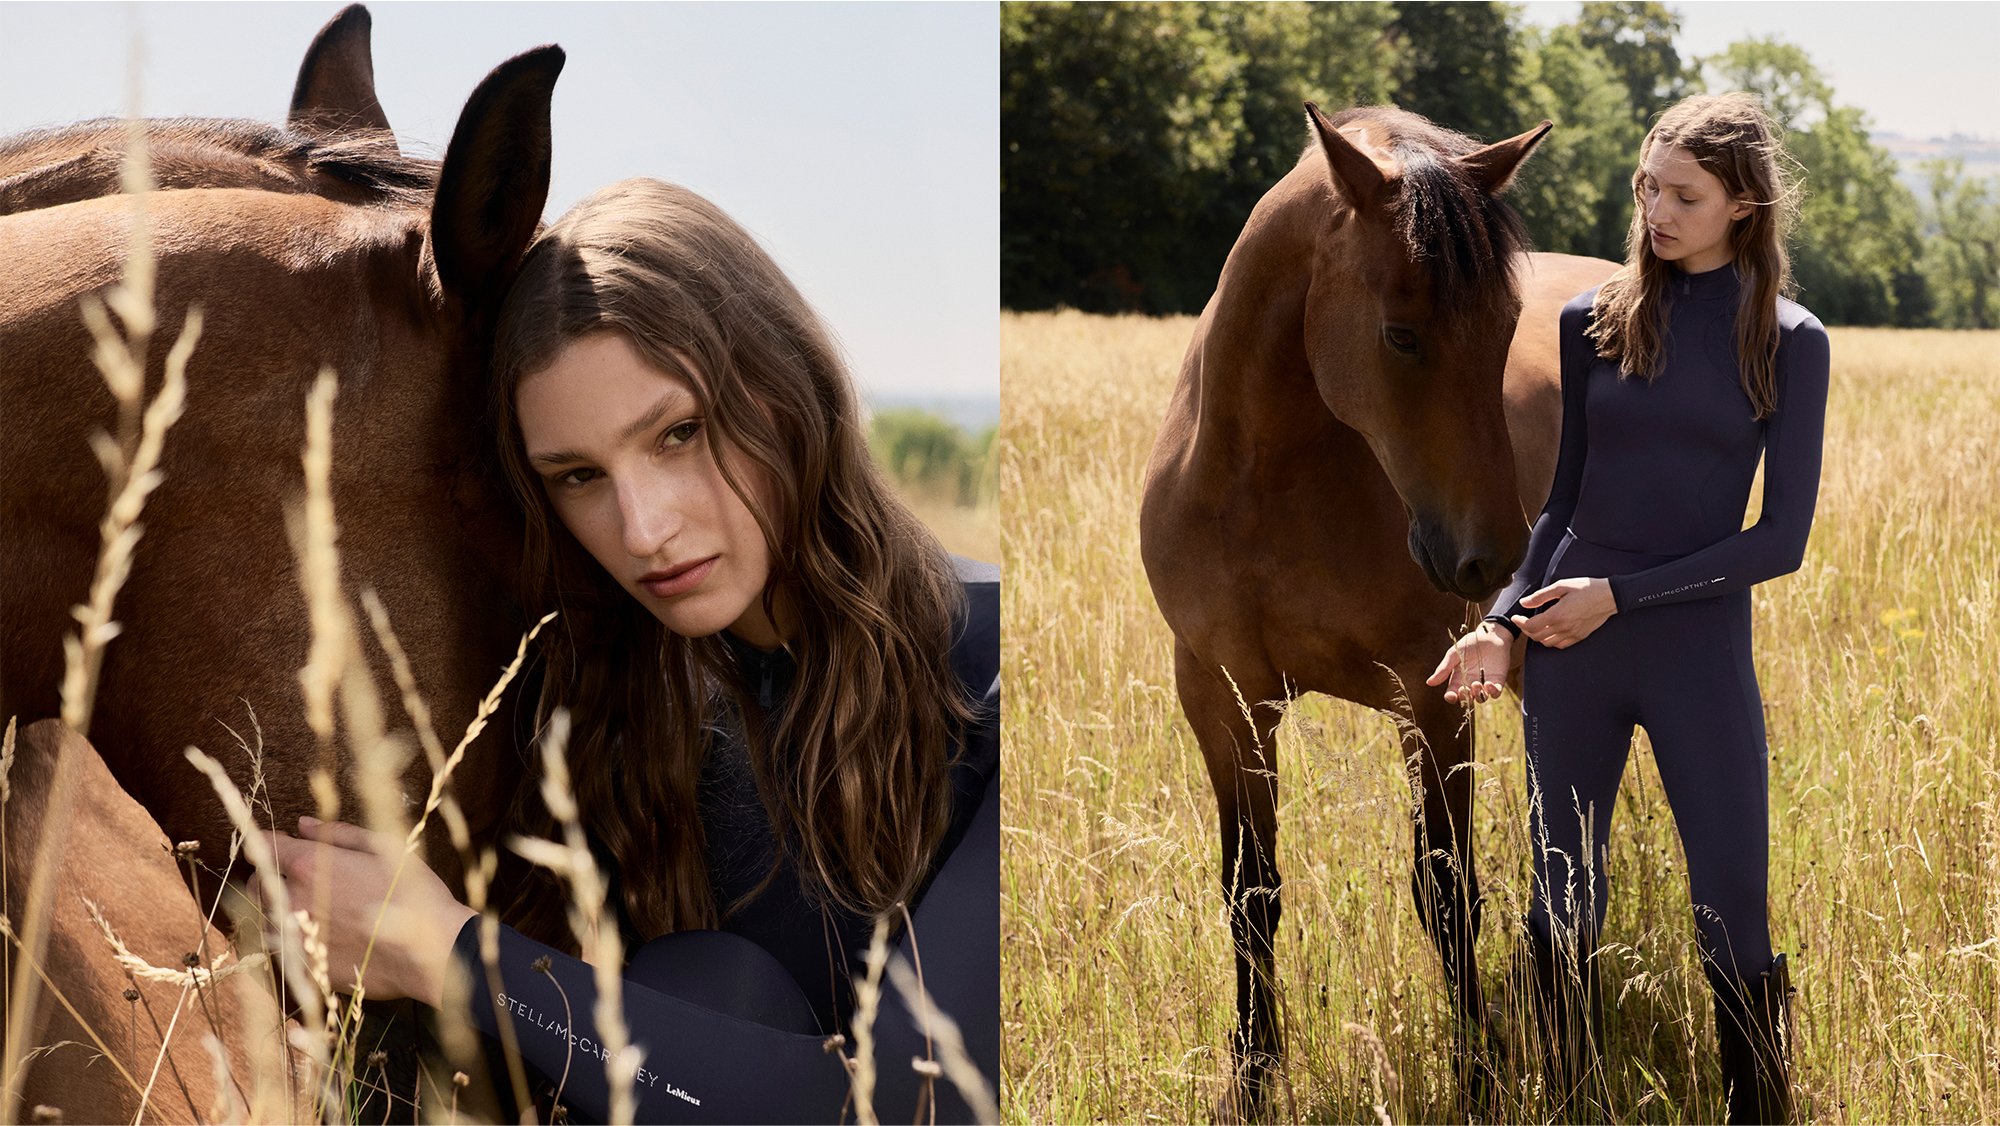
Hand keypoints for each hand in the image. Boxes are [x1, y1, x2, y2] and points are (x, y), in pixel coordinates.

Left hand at [256, 817, 476, 1008]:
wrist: (429, 951)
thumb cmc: (411, 894)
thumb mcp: (385, 848)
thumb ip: (339, 833)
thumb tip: (304, 824)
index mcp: (310, 866)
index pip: (265, 846)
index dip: (274, 842)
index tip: (287, 843)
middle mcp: (293, 901)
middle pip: (258, 884)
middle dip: (272, 875)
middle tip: (301, 876)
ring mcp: (295, 938)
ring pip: (265, 919)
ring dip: (279, 909)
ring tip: (313, 908)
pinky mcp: (303, 967)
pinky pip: (282, 949)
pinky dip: (292, 939)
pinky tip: (321, 935)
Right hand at [1426, 621, 1520, 703]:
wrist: (1491, 635)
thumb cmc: (1470, 644)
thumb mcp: (1454, 654)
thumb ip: (1444, 669)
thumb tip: (1429, 683)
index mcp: (1458, 679)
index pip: (1453, 694)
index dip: (1451, 698)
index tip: (1451, 695)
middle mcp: (1470, 684)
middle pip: (1467, 699)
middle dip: (1465, 697)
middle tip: (1465, 688)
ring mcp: (1484, 684)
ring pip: (1481, 698)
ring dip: (1478, 695)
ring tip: (1476, 683)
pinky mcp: (1498, 681)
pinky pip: (1496, 693)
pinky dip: (1493, 692)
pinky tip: (1489, 684)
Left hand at [1512, 577, 1615, 648]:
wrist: (1609, 596)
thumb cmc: (1586, 588)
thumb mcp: (1561, 586)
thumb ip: (1541, 596)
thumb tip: (1524, 603)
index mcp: (1557, 615)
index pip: (1531, 626)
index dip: (1520, 622)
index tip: (1516, 617)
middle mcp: (1564, 627)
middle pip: (1537, 637)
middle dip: (1526, 630)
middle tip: (1523, 621)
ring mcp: (1573, 634)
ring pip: (1548, 643)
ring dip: (1538, 637)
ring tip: (1535, 627)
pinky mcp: (1580, 636)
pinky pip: (1561, 645)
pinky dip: (1551, 641)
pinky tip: (1550, 632)